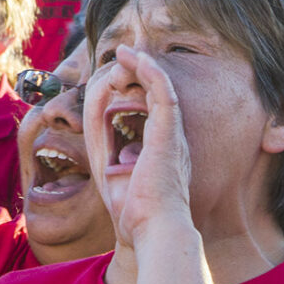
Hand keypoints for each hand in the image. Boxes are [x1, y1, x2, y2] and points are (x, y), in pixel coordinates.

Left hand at [87, 44, 194, 248]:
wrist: (154, 229)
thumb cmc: (136, 214)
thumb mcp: (117, 179)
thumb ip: (116, 161)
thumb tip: (116, 153)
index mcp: (164, 148)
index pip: (152, 108)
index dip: (135, 87)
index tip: (113, 78)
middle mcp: (172, 136)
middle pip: (154, 91)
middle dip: (133, 73)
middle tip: (111, 65)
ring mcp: (172, 132)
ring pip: (157, 84)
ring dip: (137, 66)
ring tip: (119, 54)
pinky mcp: (168, 130)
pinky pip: (162, 88)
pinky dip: (148, 68)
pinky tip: (133, 56)